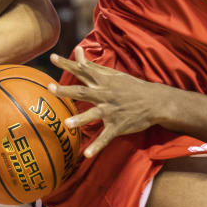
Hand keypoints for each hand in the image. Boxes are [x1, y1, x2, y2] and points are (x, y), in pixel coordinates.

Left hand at [50, 47, 165, 158]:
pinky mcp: (118, 125)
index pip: (82, 70)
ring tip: (67, 124)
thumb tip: (78, 51)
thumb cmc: (131, 86)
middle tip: (51, 88)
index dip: (67, 64)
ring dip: (81, 119)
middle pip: (83, 91)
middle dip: (66, 90)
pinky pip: (105, 137)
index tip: (52, 58)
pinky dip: (97, 146)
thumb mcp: (113, 74)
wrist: (155, 102)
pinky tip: (86, 155)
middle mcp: (105, 95)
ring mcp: (111, 111)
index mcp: (103, 81)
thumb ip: (93, 66)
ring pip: (94, 114)